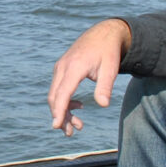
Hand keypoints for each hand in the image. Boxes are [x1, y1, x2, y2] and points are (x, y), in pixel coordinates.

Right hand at [46, 19, 129, 135]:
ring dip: (63, 111)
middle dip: (60, 116)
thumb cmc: (108, 52)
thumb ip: (105, 87)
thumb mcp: (111, 69)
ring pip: (54, 94)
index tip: (56, 126)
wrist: (104, 34)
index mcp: (74, 67)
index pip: (62, 93)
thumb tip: (103, 105)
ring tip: (78, 125)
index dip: (58, 110)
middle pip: (54, 96)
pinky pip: (58, 88)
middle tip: (71, 133)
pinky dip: (64, 101)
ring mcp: (60, 68)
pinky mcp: (62, 69)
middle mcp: (63, 67)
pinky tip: (79, 106)